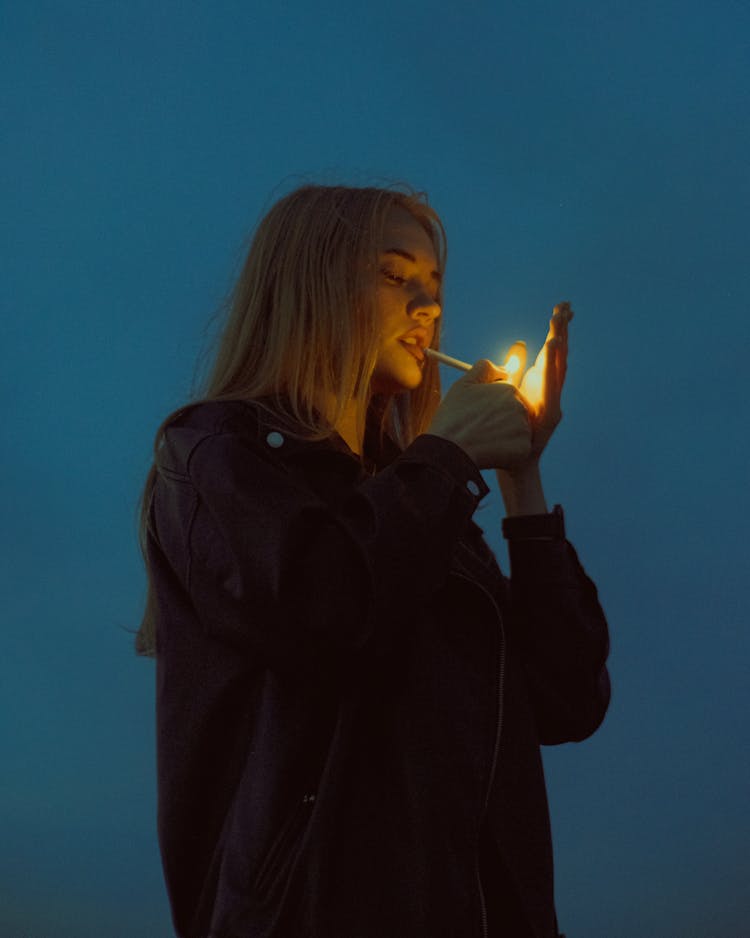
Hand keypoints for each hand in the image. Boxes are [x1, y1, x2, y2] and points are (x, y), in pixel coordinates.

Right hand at [427, 359, 531, 469]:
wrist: (449, 450)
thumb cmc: (452, 418)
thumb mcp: (463, 385)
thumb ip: (484, 369)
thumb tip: (501, 368)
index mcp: (508, 389)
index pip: (506, 397)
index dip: (490, 409)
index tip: (477, 418)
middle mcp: (520, 405)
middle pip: (514, 414)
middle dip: (500, 422)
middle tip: (480, 432)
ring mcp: (524, 427)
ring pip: (517, 432)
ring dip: (504, 438)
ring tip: (482, 442)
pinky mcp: (524, 448)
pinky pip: (518, 451)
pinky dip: (506, 454)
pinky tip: (489, 454)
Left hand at [505, 301, 572, 460]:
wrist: (515, 465)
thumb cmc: (511, 432)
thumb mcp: (507, 397)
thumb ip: (512, 373)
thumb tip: (517, 347)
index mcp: (541, 385)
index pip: (551, 351)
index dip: (557, 329)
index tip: (562, 306)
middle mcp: (551, 392)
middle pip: (559, 356)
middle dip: (562, 331)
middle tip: (564, 307)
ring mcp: (552, 405)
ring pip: (558, 371)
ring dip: (558, 348)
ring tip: (558, 329)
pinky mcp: (548, 418)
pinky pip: (550, 391)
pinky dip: (551, 372)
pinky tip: (551, 354)